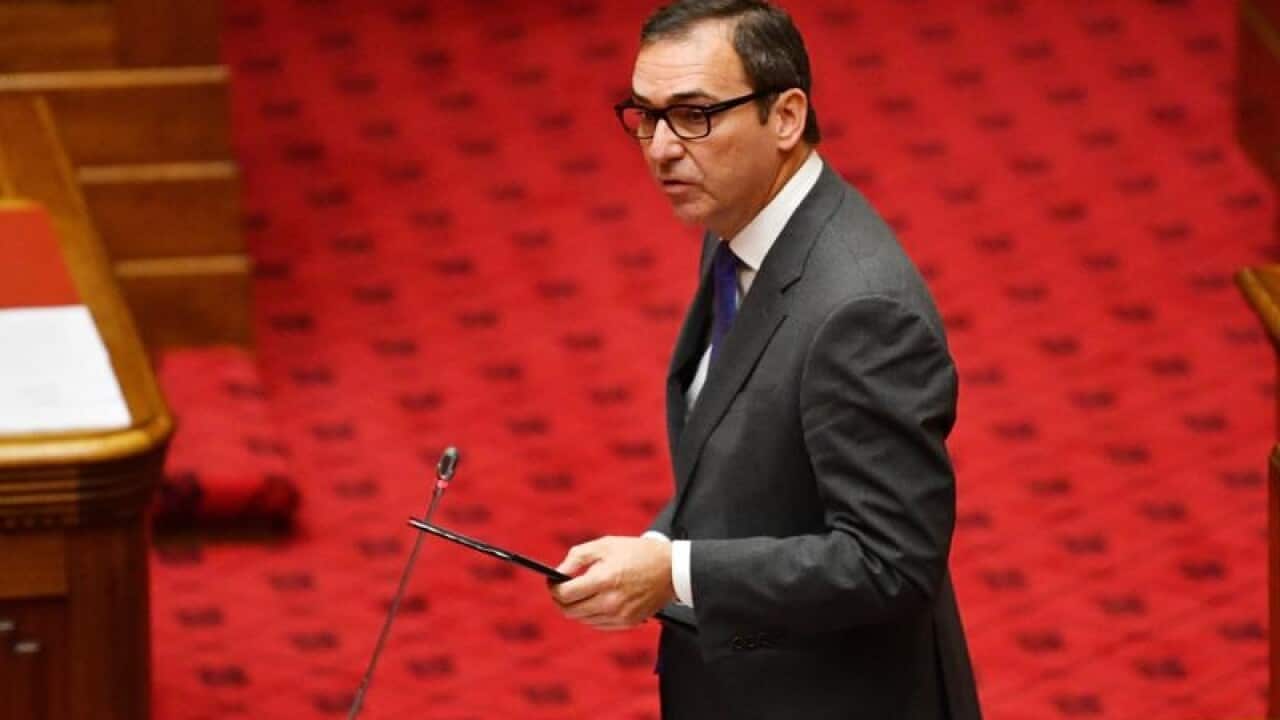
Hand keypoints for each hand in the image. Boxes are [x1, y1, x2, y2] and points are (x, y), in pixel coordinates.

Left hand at [548, 536, 674, 630]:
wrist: (671, 569)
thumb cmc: (637, 553)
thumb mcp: (605, 544)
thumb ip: (577, 557)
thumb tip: (557, 573)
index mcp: (603, 580)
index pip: (565, 594)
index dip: (553, 588)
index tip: (552, 582)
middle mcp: (610, 602)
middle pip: (570, 611)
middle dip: (561, 600)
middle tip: (561, 588)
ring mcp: (619, 615)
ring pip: (582, 619)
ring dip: (576, 607)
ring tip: (581, 592)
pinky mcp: (627, 623)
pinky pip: (597, 624)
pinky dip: (591, 614)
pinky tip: (596, 600)